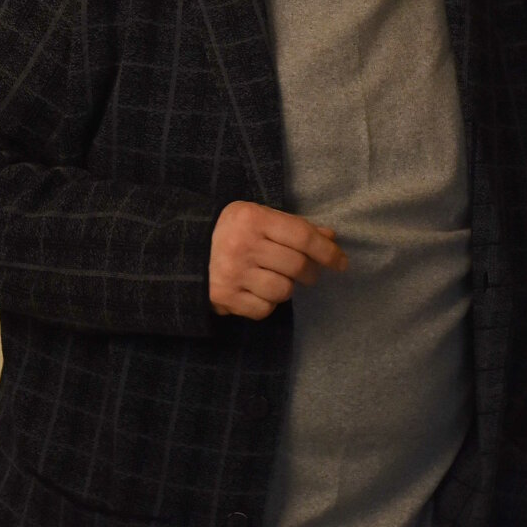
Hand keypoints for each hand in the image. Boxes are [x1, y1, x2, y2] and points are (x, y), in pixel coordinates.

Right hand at [209, 201, 347, 319]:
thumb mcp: (260, 218)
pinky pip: (264, 309)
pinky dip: (267, 303)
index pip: (303, 237)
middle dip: (310, 272)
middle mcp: (242, 244)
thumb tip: (330, 237)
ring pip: (284, 290)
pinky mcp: (224, 297)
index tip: (341, 263)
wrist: (186, 249)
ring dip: (286, 288)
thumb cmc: (233, 232)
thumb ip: (294, 227)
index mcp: (253, 218)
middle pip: (298, 266)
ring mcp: (232, 273)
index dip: (328, 252)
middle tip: (306, 272)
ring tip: (273, 278)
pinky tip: (256, 290)